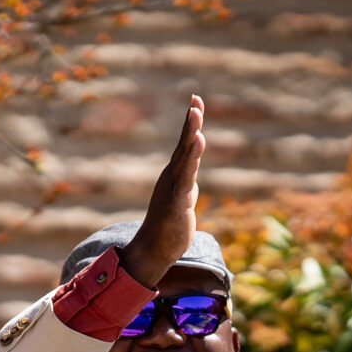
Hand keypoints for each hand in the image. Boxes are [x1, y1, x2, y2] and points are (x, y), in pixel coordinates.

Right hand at [120, 95, 206, 289]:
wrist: (153, 251)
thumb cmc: (167, 230)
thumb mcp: (181, 204)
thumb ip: (184, 191)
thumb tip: (188, 187)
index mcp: (175, 176)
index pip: (185, 146)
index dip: (191, 125)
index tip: (196, 102)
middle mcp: (172, 177)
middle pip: (183, 144)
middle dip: (191, 121)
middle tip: (196, 100)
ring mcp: (173, 187)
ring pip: (184, 155)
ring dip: (190, 132)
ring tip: (195, 112)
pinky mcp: (176, 199)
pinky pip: (186, 173)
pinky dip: (192, 155)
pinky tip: (198, 140)